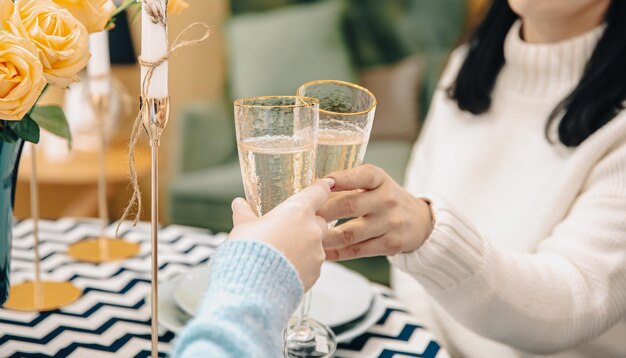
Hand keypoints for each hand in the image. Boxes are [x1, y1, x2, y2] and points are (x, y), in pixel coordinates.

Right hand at [229, 179, 333, 290]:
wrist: (253, 287)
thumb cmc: (248, 251)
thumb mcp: (242, 227)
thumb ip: (244, 213)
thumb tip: (238, 203)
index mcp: (298, 211)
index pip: (319, 192)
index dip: (321, 187)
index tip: (324, 185)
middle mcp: (312, 229)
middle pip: (319, 220)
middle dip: (307, 223)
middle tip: (289, 229)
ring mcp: (317, 252)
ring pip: (316, 244)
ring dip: (304, 245)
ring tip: (282, 253)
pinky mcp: (316, 273)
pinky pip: (312, 264)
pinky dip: (302, 264)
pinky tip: (285, 269)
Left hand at [318, 165, 432, 260]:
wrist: (419, 222)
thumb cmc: (385, 199)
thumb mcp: (374, 184)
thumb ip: (347, 185)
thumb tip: (309, 191)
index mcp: (380, 179)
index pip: (360, 176)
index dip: (339, 179)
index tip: (319, 183)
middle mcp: (387, 199)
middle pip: (349, 205)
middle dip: (323, 212)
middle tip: (302, 217)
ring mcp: (390, 223)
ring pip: (350, 233)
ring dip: (325, 237)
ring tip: (307, 238)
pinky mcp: (391, 244)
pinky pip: (357, 250)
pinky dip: (337, 253)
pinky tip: (322, 252)